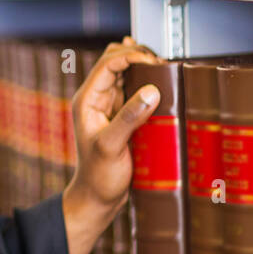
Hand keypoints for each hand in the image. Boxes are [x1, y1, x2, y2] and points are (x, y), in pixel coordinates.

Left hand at [62, 36, 162, 253]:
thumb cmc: (98, 177)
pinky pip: (136, 90)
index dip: (131, 55)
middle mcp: (97, 99)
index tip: (154, 61)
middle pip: (116, 61)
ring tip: (166, 71)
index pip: (107, 64)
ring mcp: (110, 106)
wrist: (98, 198)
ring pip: (127, 73)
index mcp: (87, 100)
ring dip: (145, 68)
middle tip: (163, 65)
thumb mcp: (113, 146)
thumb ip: (129, 118)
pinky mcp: (123, 116)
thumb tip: (151, 90)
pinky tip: (163, 83)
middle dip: (139, 56)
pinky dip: (149, 83)